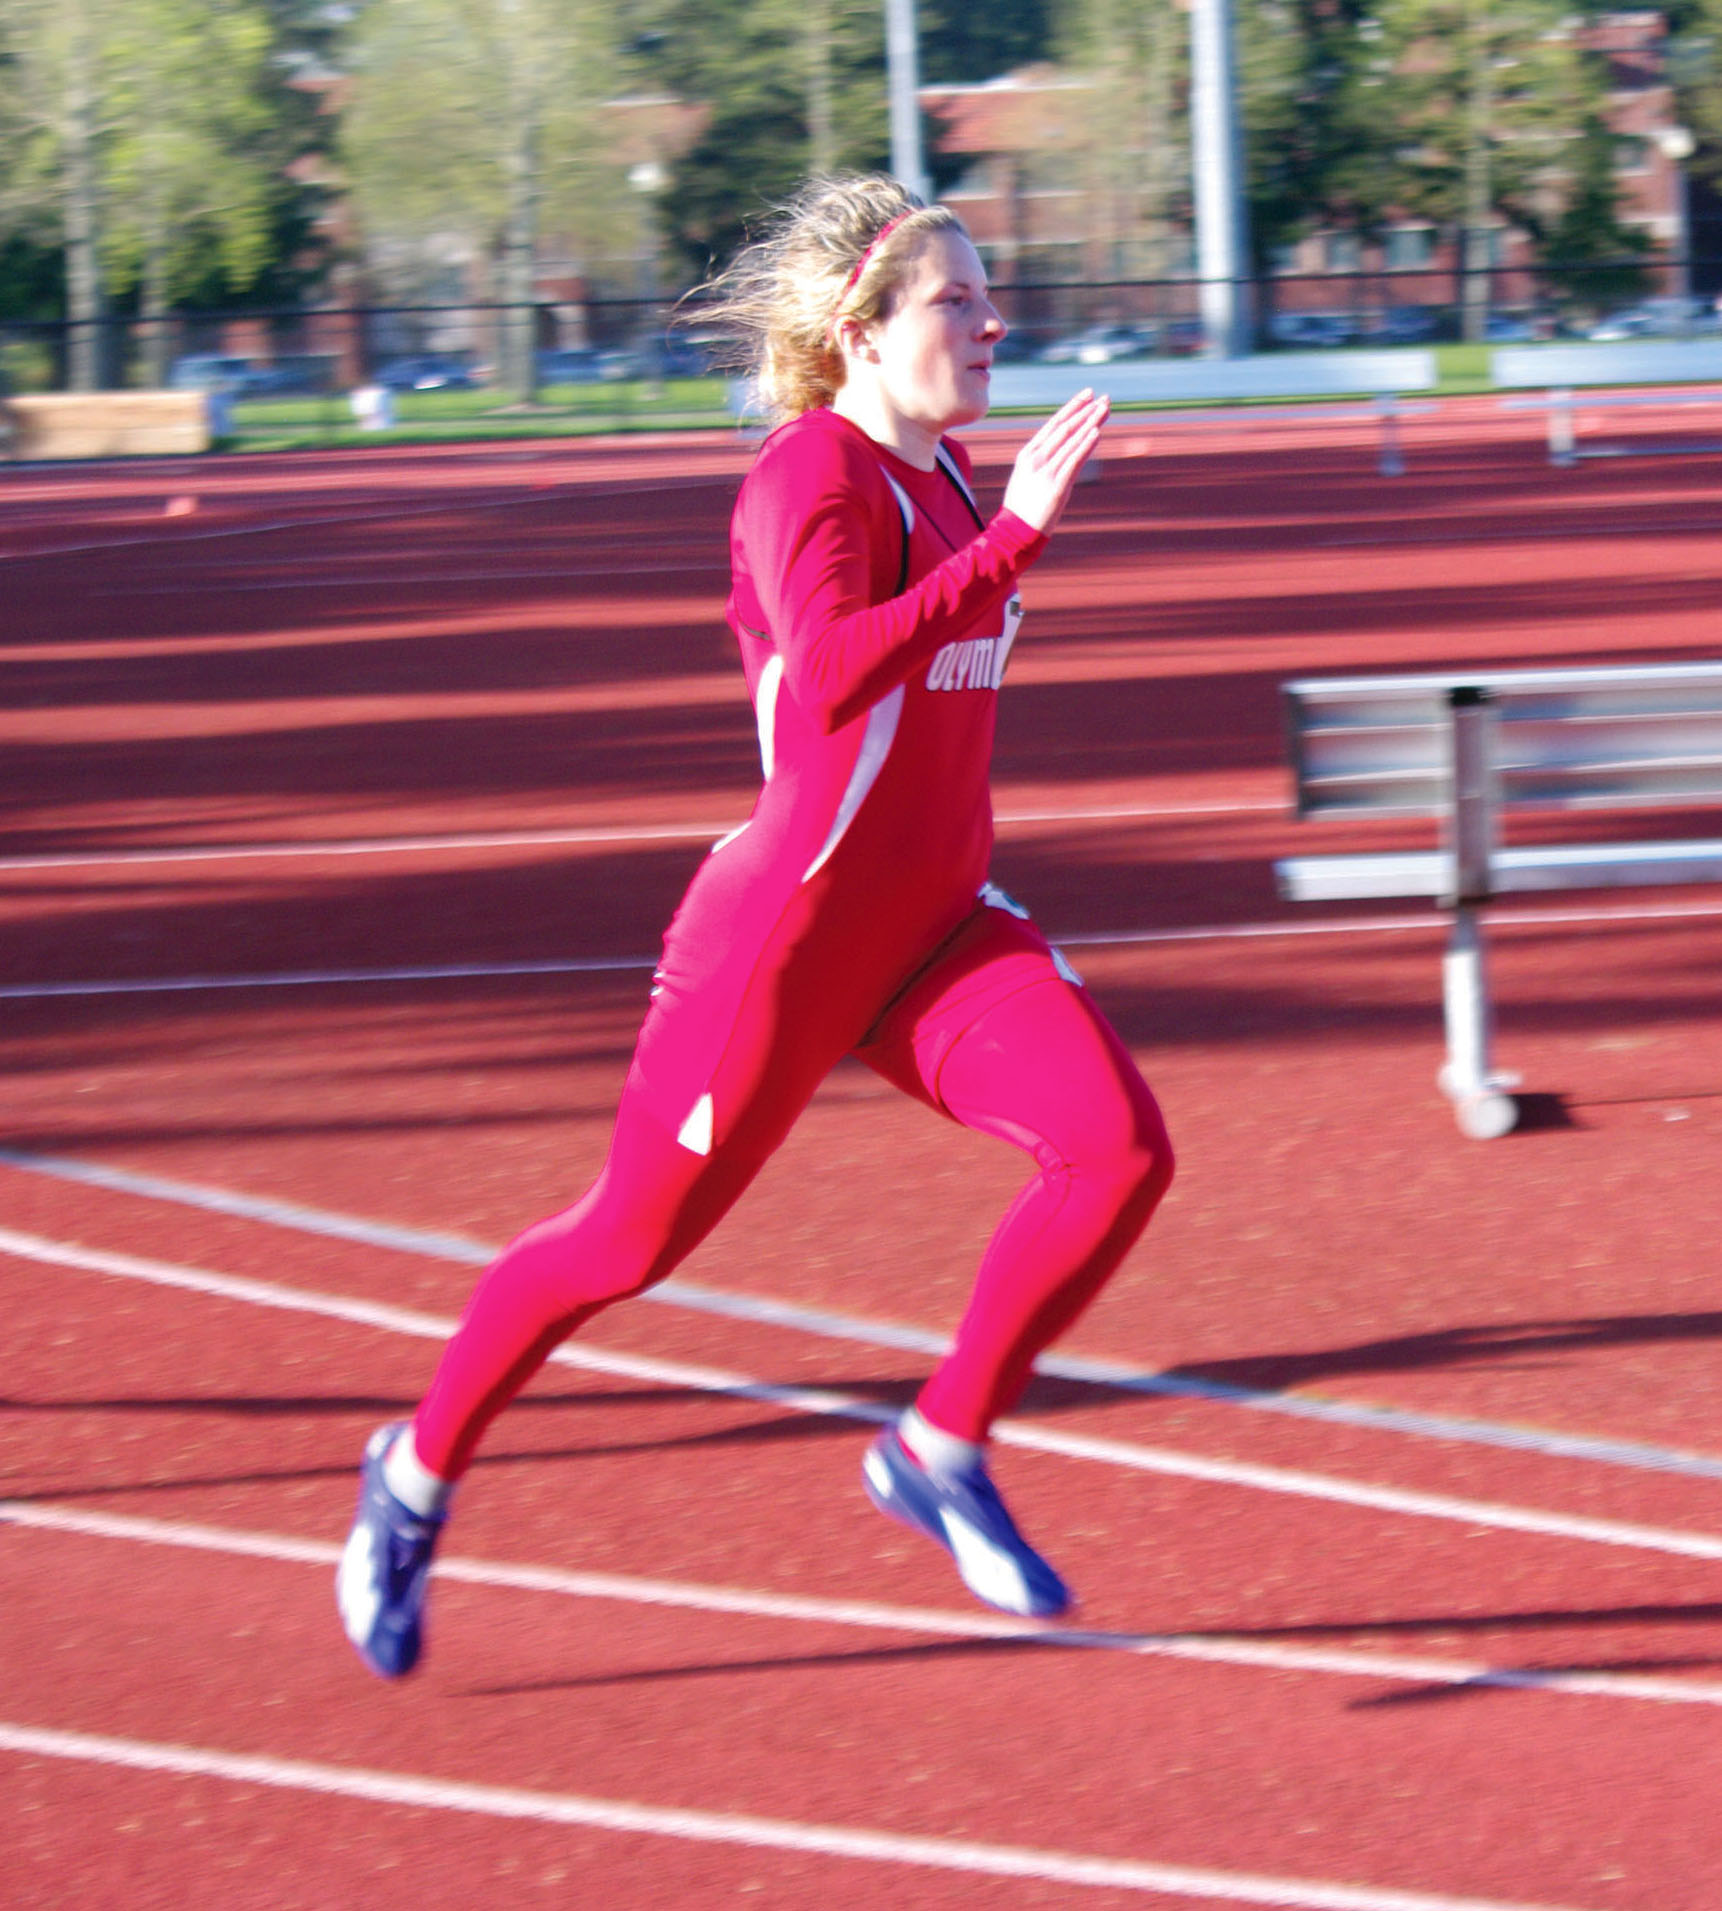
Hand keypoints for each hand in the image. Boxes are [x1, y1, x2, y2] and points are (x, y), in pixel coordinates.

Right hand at [1000, 389, 1109, 535]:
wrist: (1013, 533)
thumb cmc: (1022, 507)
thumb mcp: (1026, 477)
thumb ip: (1042, 461)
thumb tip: (1062, 449)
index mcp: (1028, 454)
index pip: (1054, 423)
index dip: (1073, 407)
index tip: (1088, 395)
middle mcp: (1036, 459)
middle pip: (1065, 428)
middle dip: (1086, 411)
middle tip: (1104, 398)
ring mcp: (1046, 472)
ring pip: (1071, 441)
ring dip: (1090, 423)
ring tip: (1105, 409)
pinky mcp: (1056, 487)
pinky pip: (1074, 461)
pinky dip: (1085, 446)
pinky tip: (1096, 432)